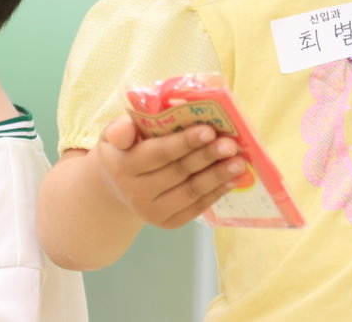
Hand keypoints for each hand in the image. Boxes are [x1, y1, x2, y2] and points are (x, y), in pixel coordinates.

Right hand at [94, 116, 246, 228]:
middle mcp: (136, 192)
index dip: (184, 143)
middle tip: (230, 144)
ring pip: (190, 192)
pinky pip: (196, 207)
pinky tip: (233, 179)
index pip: (158, 154)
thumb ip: (120, 129)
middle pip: (178, 172)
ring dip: (217, 176)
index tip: (208, 131)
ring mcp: (152, 211)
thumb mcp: (113, 136)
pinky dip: (216, 193)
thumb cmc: (124, 152)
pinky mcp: (168, 222)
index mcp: (123, 166)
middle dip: (207, 157)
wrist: (117, 189)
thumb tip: (125, 130)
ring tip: (239, 162)